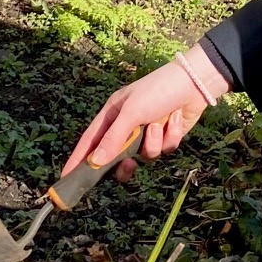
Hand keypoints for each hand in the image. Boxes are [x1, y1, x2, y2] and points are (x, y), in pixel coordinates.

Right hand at [64, 46, 230, 181]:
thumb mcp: (131, 113)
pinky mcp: (165, 138)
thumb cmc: (157, 90)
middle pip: (116, 157)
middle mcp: (127, 126)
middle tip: (129, 165)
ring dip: (153, 143)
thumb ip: (113, 139)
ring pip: (144, 156)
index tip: (67, 178)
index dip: (79, 160)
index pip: (90, 141)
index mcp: (112, 114)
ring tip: (159, 124)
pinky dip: (170, 136)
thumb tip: (95, 162)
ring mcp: (147, 133)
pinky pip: (163, 150)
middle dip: (125, 162)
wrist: (195, 83)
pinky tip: (174, 118)